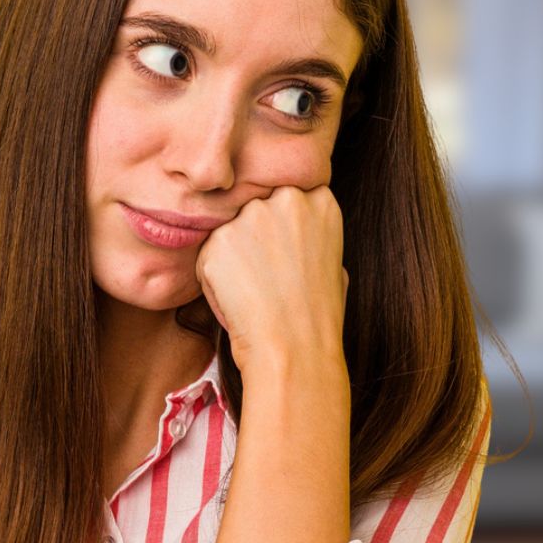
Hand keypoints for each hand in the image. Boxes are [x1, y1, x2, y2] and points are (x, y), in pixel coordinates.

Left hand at [194, 185, 349, 369]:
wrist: (294, 348)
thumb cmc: (318, 315)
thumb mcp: (334, 261)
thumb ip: (311, 232)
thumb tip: (294, 231)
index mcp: (319, 200)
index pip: (288, 194)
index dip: (281, 223)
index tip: (281, 247)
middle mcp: (285, 199)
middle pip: (256, 206)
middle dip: (254, 233)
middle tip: (263, 273)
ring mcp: (249, 217)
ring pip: (229, 230)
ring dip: (233, 254)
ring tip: (252, 289)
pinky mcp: (218, 241)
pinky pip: (208, 255)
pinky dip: (214, 277)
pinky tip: (236, 299)